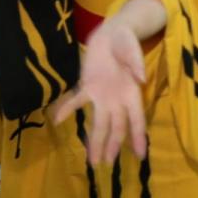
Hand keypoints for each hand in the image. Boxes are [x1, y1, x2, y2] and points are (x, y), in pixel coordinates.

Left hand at [51, 18, 147, 164]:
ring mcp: (102, 95)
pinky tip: (57, 120)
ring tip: (92, 160)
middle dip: (112, 146)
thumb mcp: (133, 49)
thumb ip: (136, 63)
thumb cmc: (127, 42)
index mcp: (132, 93)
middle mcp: (118, 100)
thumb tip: (141, 79)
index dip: (139, 137)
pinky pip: (76, 100)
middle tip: (105, 163)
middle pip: (116, 127)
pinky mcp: (87, 87)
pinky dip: (67, 110)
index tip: (140, 156)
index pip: (137, 119)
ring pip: (99, 123)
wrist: (112, 33)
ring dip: (95, 140)